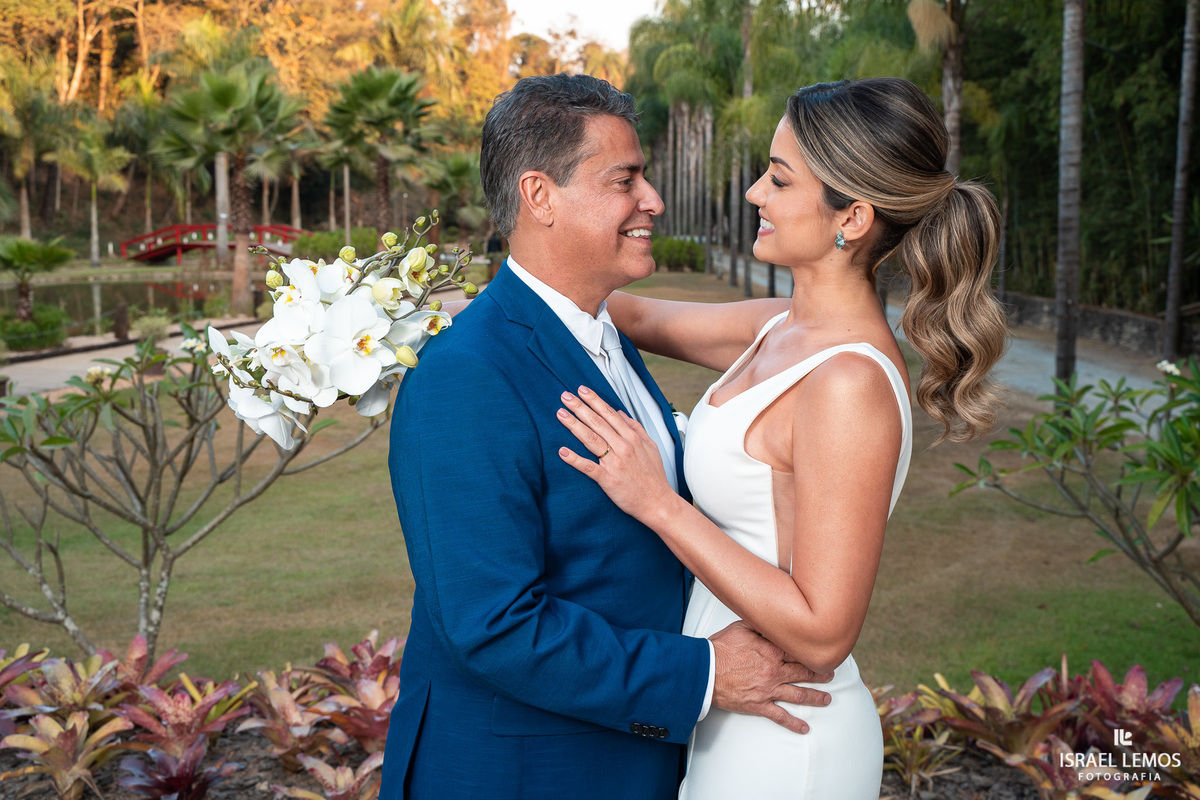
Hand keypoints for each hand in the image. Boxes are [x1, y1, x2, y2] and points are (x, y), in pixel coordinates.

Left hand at [557, 386, 674, 523]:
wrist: (658, 503)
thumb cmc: (654, 477)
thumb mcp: (651, 447)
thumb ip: (636, 428)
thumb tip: (620, 413)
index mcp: (632, 438)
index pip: (609, 414)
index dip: (594, 401)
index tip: (582, 390)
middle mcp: (623, 447)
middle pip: (597, 423)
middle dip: (580, 407)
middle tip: (565, 396)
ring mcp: (615, 463)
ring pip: (591, 439)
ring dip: (574, 425)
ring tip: (561, 414)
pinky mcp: (608, 480)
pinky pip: (588, 467)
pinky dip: (574, 459)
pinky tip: (562, 451)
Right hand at [709, 621, 832, 734]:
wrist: (704, 671)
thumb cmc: (720, 649)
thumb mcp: (741, 627)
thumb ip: (760, 624)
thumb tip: (773, 618)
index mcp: (771, 651)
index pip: (798, 652)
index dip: (812, 653)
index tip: (821, 653)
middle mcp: (774, 671)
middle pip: (804, 673)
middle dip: (820, 674)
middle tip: (830, 675)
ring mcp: (768, 690)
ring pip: (798, 695)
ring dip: (815, 697)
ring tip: (827, 699)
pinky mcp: (759, 705)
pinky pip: (780, 716)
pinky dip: (794, 723)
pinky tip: (805, 727)